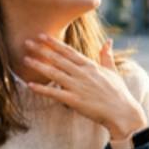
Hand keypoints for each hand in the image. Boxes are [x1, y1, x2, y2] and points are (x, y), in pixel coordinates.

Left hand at [24, 35, 146, 145]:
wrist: (122, 112)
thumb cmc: (119, 93)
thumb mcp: (113, 71)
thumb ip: (106, 56)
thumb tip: (108, 41)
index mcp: (90, 65)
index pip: (68, 51)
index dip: (54, 43)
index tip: (42, 36)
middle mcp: (82, 73)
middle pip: (58, 59)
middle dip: (41, 50)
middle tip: (26, 42)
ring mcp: (78, 86)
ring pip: (54, 73)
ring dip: (38, 66)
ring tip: (25, 59)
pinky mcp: (75, 100)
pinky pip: (54, 93)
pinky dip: (42, 89)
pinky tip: (30, 85)